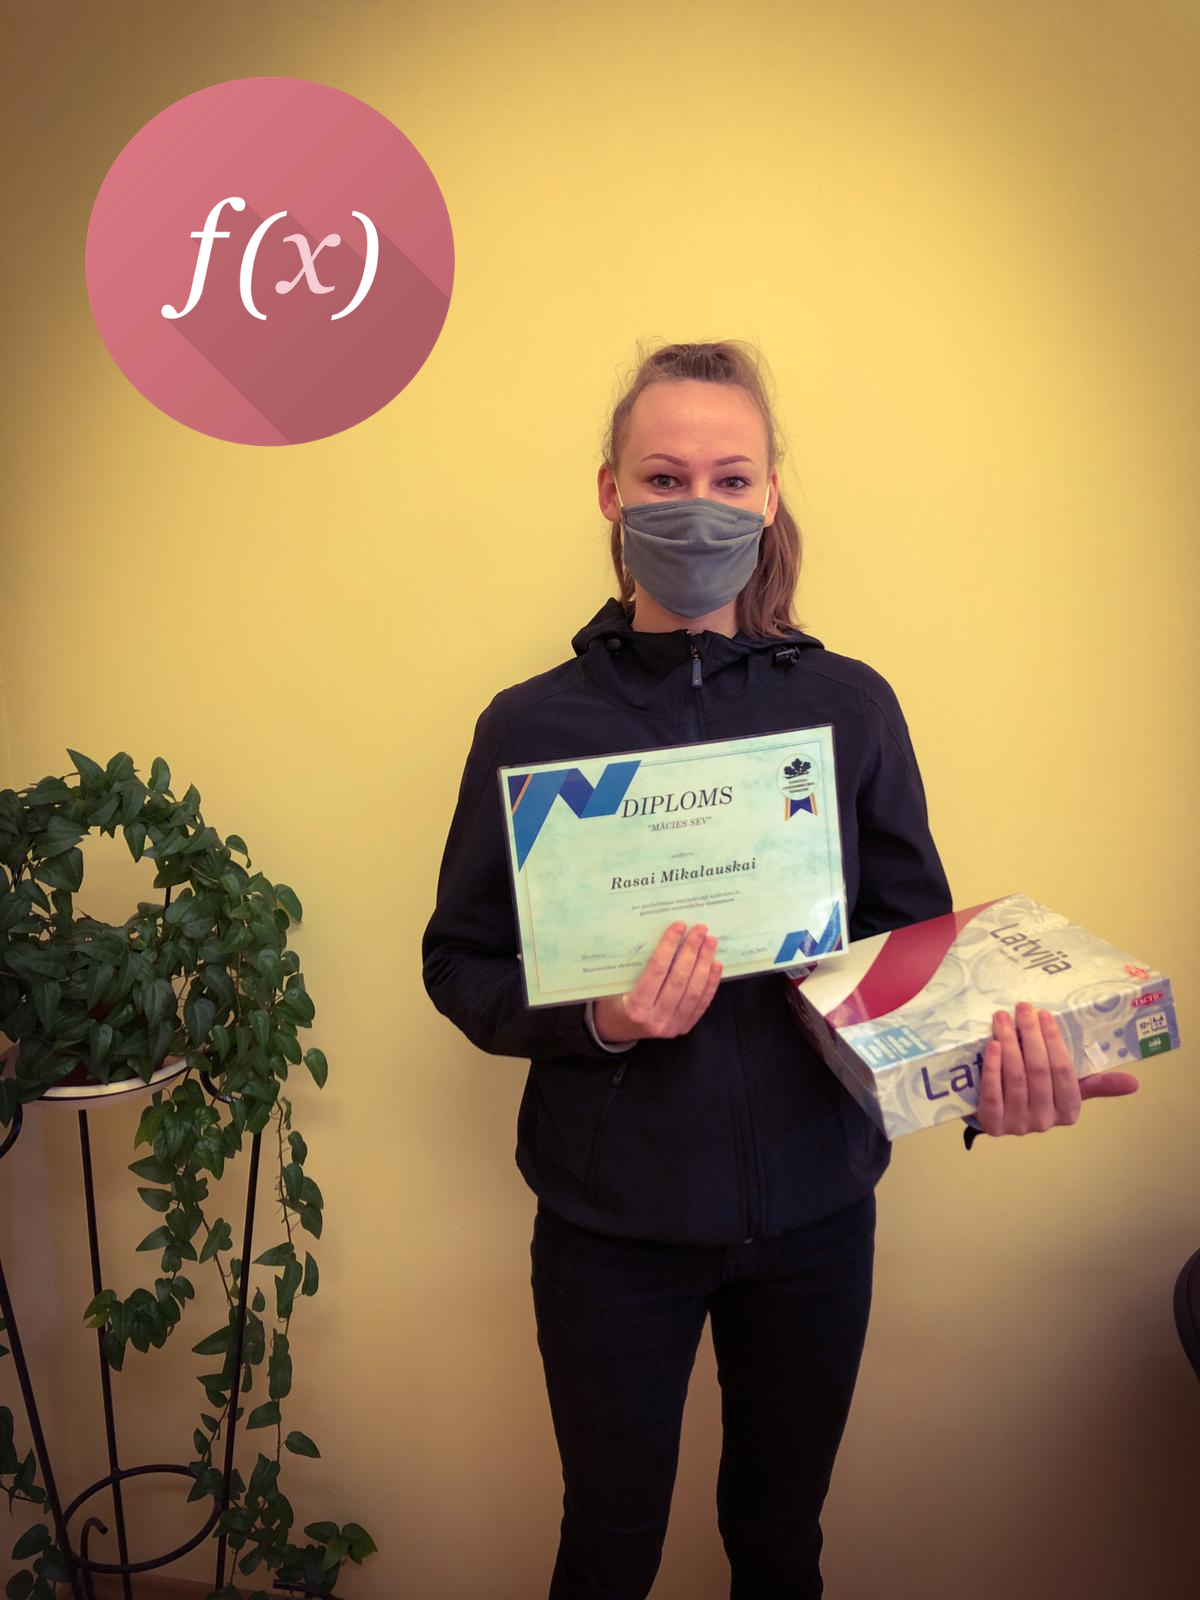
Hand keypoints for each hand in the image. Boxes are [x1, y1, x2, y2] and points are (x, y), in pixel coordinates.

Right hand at [591, 922, 722, 1043]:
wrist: (619, 1029)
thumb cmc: (614, 1000)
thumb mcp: (615, 984)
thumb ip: (633, 965)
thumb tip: (657, 934)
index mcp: (635, 1007)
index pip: (656, 971)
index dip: (668, 946)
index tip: (678, 926)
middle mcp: (655, 1019)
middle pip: (679, 980)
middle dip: (692, 951)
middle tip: (700, 930)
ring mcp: (672, 1025)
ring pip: (694, 991)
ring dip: (704, 964)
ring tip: (710, 943)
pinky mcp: (684, 1027)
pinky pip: (702, 1003)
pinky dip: (710, 982)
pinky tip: (715, 964)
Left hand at [975, 1001, 1140, 1136]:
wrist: (997, 1116)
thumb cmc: (1036, 1094)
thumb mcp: (1065, 1089)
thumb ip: (1096, 1084)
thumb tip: (1135, 1083)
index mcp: (1068, 1111)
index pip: (1064, 1071)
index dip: (1054, 1041)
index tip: (1044, 1014)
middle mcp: (1045, 1121)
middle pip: (1039, 1070)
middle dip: (1030, 1035)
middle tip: (1022, 1008)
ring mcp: (1017, 1125)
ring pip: (1015, 1078)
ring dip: (1009, 1043)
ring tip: (1002, 1018)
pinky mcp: (992, 1125)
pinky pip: (992, 1094)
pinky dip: (992, 1068)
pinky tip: (991, 1045)